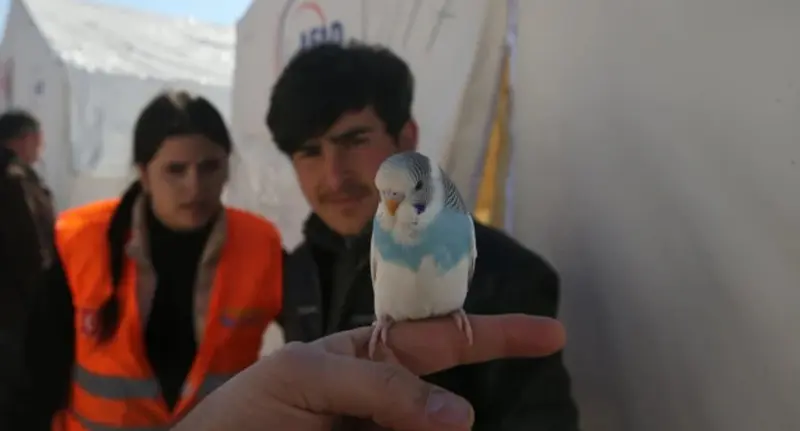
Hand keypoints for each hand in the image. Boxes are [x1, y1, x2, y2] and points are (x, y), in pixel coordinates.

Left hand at [172, 314, 565, 430]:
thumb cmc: (245, 413)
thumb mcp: (302, 380)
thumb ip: (377, 385)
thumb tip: (459, 414)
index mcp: (371, 359)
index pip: (445, 338)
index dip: (499, 333)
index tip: (554, 334)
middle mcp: (386, 402)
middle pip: (446, 409)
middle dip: (450, 423)